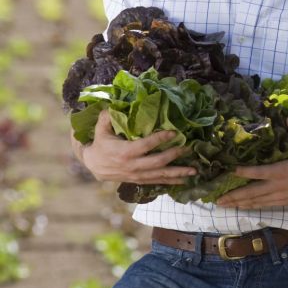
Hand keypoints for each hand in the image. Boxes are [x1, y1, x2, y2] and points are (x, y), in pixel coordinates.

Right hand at [79, 110, 195, 184]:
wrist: (93, 165)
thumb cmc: (100, 144)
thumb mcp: (101, 130)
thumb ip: (107, 118)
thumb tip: (113, 105)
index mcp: (124, 152)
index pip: (145, 145)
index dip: (159, 139)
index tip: (174, 132)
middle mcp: (132, 165)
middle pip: (157, 162)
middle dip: (174, 155)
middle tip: (188, 148)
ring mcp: (137, 175)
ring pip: (160, 175)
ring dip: (178, 173)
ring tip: (194, 170)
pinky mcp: (139, 180)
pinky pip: (157, 182)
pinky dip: (171, 182)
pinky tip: (185, 180)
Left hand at [215, 118, 287, 209]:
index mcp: (283, 171)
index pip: (258, 172)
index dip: (243, 172)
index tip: (229, 171)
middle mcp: (279, 186)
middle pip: (252, 193)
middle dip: (233, 196)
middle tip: (216, 200)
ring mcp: (282, 196)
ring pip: (256, 202)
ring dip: (240, 204)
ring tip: (224, 206)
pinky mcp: (286, 202)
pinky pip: (266, 205)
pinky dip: (253, 206)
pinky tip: (245, 208)